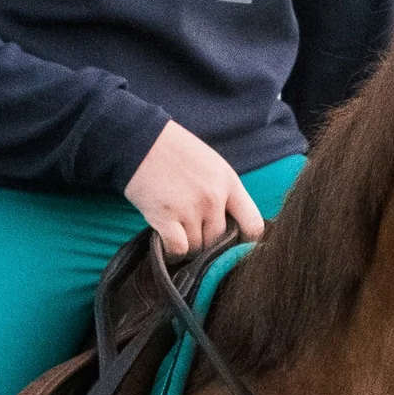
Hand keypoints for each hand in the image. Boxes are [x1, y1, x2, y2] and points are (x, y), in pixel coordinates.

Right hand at [124, 121, 263, 257]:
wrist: (140, 141)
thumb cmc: (175, 151)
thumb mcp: (212, 165)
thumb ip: (224, 192)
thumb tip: (231, 225)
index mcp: (229, 183)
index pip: (253, 225)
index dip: (246, 241)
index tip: (234, 244)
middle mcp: (213, 198)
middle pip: (220, 240)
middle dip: (208, 243)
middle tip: (194, 234)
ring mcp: (190, 208)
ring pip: (199, 247)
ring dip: (189, 247)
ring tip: (178, 233)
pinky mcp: (165, 217)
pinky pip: (179, 249)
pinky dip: (173, 253)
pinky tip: (167, 244)